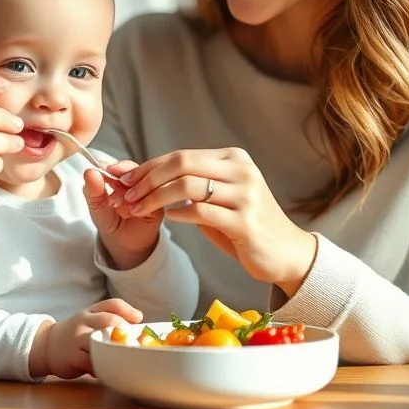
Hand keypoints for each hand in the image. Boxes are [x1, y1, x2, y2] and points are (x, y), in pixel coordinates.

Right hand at [30, 299, 142, 378]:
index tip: (139, 319)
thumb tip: (139, 329)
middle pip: (108, 320)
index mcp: (90, 312)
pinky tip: (108, 369)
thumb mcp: (89, 320)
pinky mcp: (73, 357)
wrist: (47, 345)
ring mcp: (77, 339)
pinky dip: (103, 366)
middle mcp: (84, 322)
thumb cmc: (76, 334)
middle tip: (135, 342)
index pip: (112, 305)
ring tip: (124, 356)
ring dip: (114, 349)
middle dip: (125, 330)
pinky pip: (92, 362)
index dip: (128, 310)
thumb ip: (108, 320)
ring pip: (100, 340)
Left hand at [83, 161, 161, 269]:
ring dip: (134, 192)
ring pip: (147, 182)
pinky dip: (143, 203)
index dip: (117, 167)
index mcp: (121, 178)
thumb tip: (89, 172)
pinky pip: (156, 198)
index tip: (108, 171)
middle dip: (124, 180)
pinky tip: (134, 212)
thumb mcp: (96, 207)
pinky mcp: (159, 205)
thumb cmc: (110, 222)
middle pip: (138, 171)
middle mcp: (137, 182)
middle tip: (113, 199)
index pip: (122, 165)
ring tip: (121, 208)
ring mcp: (149, 192)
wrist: (123, 245)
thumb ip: (92, 190)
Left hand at [117, 148, 317, 295]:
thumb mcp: (218, 198)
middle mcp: (241, 170)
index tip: (123, 178)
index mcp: (233, 158)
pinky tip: (168, 218)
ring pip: (188, 186)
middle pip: (182, 164)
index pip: (181, 155)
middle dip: (147, 178)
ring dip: (156, 198)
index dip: (148, 166)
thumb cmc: (244, 225)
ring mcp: (245, 195)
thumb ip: (188, 185)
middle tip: (126, 194)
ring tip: (138, 209)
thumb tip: (141, 176)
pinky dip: (179, 213)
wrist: (285, 252)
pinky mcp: (245, 222)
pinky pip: (202, 211)